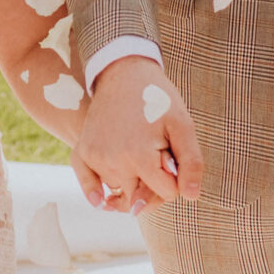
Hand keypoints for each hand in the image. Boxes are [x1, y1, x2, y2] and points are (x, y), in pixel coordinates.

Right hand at [71, 57, 201, 213]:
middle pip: (140, 200)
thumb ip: (190, 162)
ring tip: (137, 152)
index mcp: (140, 156)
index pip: (167, 193)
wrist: (123, 72)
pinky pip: (88, 185)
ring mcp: (95, 158)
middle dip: (154, 187)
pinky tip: (103, 201)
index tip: (173, 157)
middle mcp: (113, 162)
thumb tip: (190, 197)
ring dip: (131, 183)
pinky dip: (95, 193)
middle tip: (159, 159)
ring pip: (120, 192)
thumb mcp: (183, 124)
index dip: (176, 179)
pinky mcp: (83, 152)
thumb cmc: (156, 98)